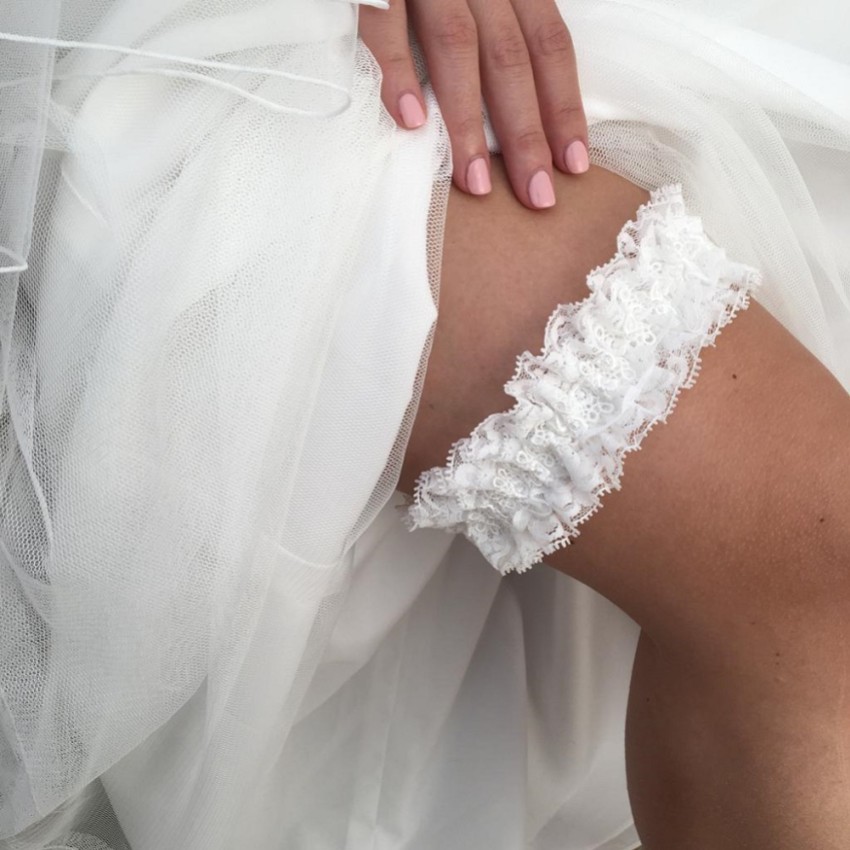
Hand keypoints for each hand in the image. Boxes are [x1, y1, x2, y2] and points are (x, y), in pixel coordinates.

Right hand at [359, 0, 588, 209]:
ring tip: (475, 182)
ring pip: (458, 45)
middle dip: (528, 132)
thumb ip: (496, 27)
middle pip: (511, 55)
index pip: (548, 41)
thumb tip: (515, 105)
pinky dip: (397, 71)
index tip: (575, 163)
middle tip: (537, 196)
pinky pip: (385, 23)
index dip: (564, 104)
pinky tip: (410, 122)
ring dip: (466, 121)